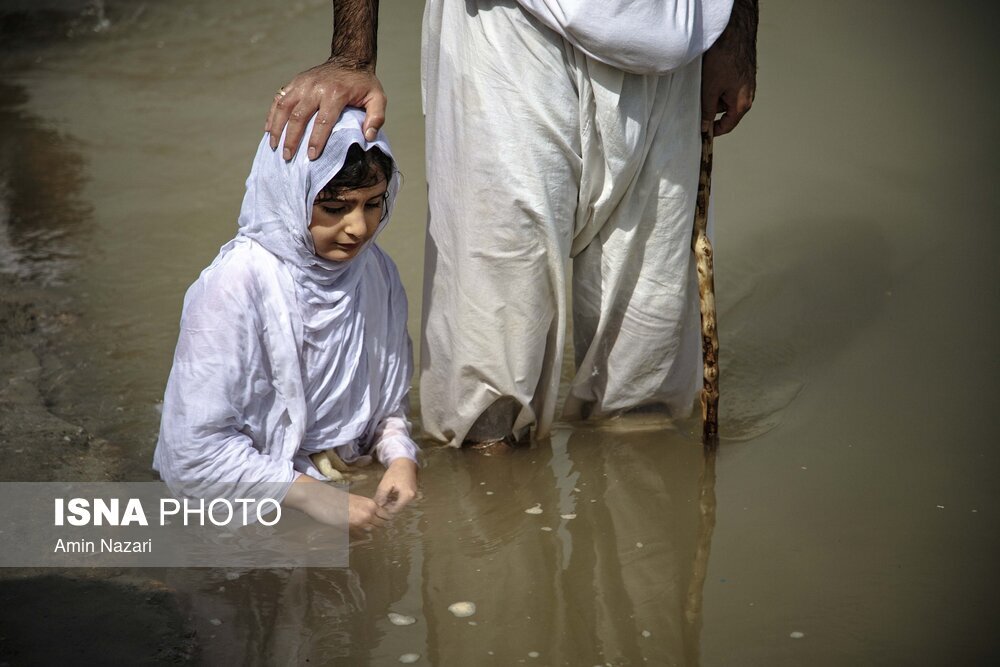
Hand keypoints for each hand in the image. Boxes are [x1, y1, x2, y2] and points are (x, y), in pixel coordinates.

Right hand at [265, 59, 386, 160]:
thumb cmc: (363, 84)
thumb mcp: (377, 98)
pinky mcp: (295, 82)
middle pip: (299, 117)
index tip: (311, 157)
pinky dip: (272, 114)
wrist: (349, 59)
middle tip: (288, 157)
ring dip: (277, 128)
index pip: (323, 121)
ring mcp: (303, 84)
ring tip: (274, 146)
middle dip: (292, 139)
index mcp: (335, 94)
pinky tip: (269, 129)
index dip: (316, 140)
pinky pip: (279, 99)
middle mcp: (315, 88)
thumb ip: (376, 117)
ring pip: (284, 107)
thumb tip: (368, 137)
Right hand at [284, 474, 388, 533]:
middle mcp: (369, 514)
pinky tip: (352, 530)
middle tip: (370, 524)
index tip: (381, 519)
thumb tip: (374, 516)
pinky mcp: (350, 530)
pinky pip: (360, 536)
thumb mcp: (356, 500)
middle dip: (377, 525)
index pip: (386, 515)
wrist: (321, 498)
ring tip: (360, 526)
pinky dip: (358, 534)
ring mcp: (360, 523)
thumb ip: (366, 507)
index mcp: (371, 504)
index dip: (384, 518)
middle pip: (381, 525)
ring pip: (371, 531)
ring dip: (367, 530)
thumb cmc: (337, 497)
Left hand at [374, 458, 418, 514]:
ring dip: (391, 502)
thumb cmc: (395, 472)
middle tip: (379, 502)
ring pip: (400, 503)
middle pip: (398, 507)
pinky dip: (395, 498)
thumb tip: (378, 506)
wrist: (405, 462)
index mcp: (407, 496)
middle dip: (388, 506)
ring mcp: (413, 495)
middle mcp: (412, 498)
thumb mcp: (385, 484)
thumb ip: (381, 496)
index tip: (378, 507)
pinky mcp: (412, 492)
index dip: (385, 510)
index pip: (395, 510)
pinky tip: (389, 494)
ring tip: (383, 497)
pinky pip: (402, 499)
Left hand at [700, 0, 757, 136]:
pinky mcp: (742, 75)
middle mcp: (747, 95)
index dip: (713, 131)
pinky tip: (710, 75)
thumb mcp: (710, 90)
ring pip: (725, 98)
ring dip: (713, 95)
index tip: (702, 132)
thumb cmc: (724, 60)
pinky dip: (717, 85)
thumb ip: (707, 111)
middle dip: (711, 109)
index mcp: (742, 103)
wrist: (733, 34)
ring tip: (704, 83)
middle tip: (698, 101)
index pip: (728, 126)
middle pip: (726, 112)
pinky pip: (727, 87)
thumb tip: (705, 127)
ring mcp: (746, 84)